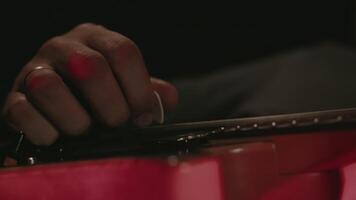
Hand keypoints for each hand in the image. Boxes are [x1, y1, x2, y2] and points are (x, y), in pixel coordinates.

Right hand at [2, 23, 177, 145]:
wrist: (53, 101)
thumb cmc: (95, 93)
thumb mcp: (124, 85)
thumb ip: (147, 91)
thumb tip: (167, 100)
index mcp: (96, 39)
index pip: (123, 52)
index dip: (139, 89)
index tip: (144, 116)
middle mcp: (63, 47)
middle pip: (91, 68)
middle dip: (111, 107)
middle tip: (116, 124)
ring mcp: (34, 69)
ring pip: (50, 87)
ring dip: (76, 120)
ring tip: (84, 129)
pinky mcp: (14, 97)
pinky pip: (24, 112)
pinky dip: (45, 131)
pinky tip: (57, 136)